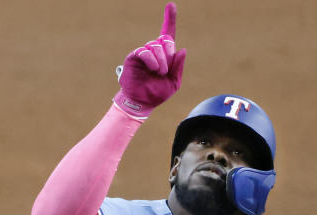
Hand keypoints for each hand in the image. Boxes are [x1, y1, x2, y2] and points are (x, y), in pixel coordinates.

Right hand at [113, 2, 186, 118]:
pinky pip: (145, 51)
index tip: (171, 5)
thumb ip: (178, 67)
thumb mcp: (174, 82)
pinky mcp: (134, 56)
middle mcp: (154, 50)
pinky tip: (153, 69)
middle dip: (169, 54)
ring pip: (156, 46)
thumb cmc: (157, 93)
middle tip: (165, 70)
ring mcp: (143, 52)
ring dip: (161, 61)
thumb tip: (182, 50)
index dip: (170, 19)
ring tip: (158, 73)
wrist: (142, 103)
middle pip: (166, 40)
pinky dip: (152, 60)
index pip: (168, 33)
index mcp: (165, 55)